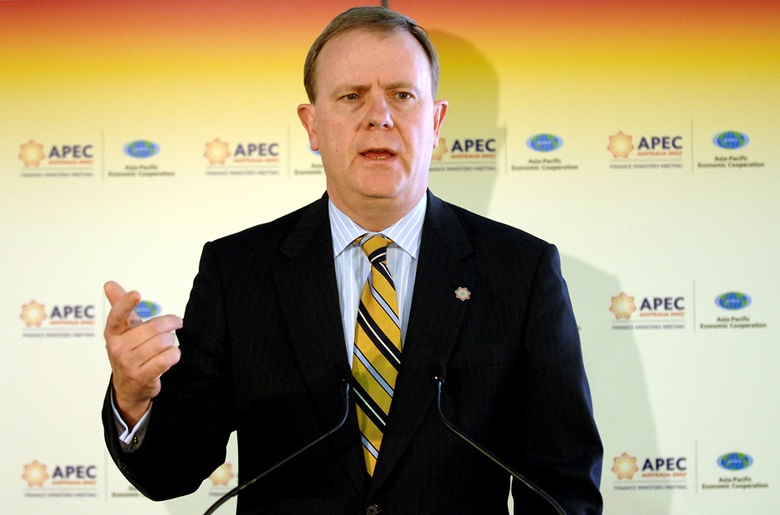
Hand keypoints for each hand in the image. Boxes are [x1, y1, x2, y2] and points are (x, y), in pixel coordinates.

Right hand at [103, 280, 181, 426]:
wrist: (129, 386)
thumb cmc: (129, 351)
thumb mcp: (123, 330)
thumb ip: (119, 306)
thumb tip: (109, 283)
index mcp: (113, 333)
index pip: (117, 315)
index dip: (126, 304)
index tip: (136, 294)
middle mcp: (117, 348)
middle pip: (153, 328)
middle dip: (170, 323)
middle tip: (176, 323)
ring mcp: (128, 364)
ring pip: (163, 342)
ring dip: (171, 341)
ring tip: (167, 344)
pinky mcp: (141, 377)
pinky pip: (167, 358)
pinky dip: (174, 355)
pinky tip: (171, 355)